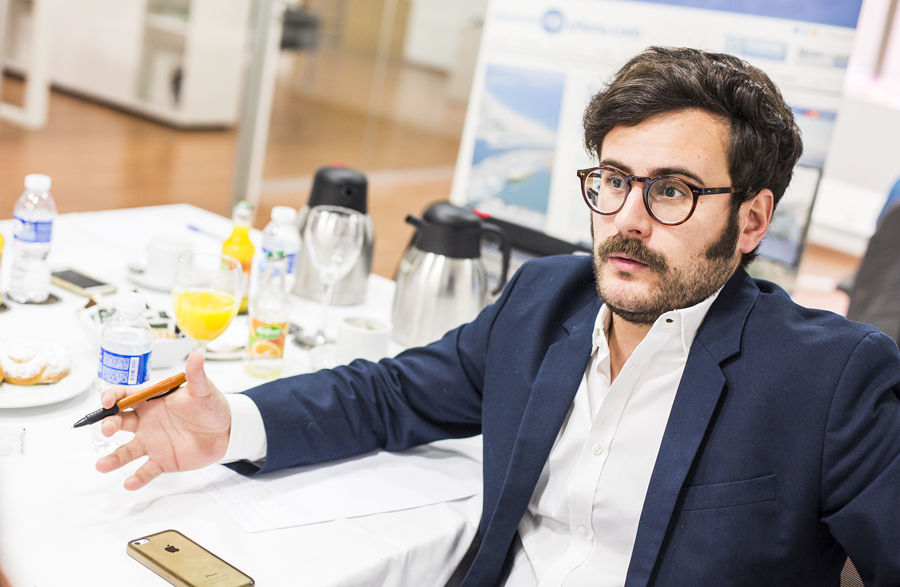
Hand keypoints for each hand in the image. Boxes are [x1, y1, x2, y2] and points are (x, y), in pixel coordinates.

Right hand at [95, 350, 230, 489]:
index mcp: (152, 400)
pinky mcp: (162, 461)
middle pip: (119, 422)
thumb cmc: (210, 406)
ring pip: (126, 451)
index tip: (108, 401)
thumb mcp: (203, 390)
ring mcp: (152, 442)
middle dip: (108, 424)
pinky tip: (129, 483)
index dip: (113, 397)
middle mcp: (146, 422)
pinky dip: (137, 477)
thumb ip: (196, 374)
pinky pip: (146, 470)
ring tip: (102, 465)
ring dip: (113, 458)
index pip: (125, 396)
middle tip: (107, 429)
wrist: (226, 430)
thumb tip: (197, 354)